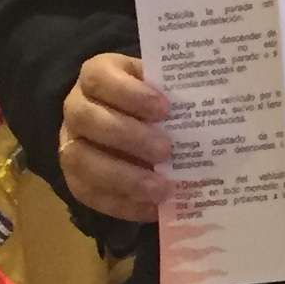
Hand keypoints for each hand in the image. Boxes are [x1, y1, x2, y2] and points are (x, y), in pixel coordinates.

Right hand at [59, 52, 171, 223]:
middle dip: (127, 137)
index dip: (129, 94)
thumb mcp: (162, 86)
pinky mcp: (73, 177)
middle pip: (87, 119)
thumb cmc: (151, 100)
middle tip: (166, 151)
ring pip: (79, 160)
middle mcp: (76, 108)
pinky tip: (152, 208)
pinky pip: (88, 194)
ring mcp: (69, 144)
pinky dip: (121, 204)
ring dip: (122, 177)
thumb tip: (215, 109)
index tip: (164, 109)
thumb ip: (178, 93)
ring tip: (161, 188)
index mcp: (96, 75)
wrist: (127, 122)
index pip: (100, 78)